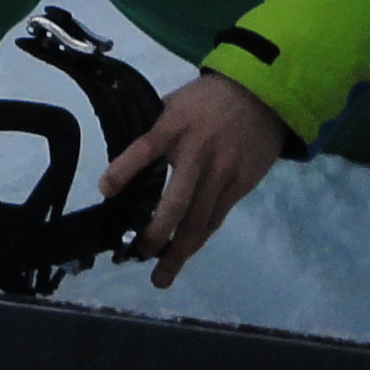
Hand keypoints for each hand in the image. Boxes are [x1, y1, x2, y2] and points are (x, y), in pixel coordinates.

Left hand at [104, 69, 289, 286]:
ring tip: (161, 276)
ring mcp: (222, 173)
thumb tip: (125, 160)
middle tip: (138, 254)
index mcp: (175, 127)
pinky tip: (186, 253)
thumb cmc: (209, 99)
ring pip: (199, 222)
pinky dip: (199, 238)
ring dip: (179, 252)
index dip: (124, 169)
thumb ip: (154, 129)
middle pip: (176, 202)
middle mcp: (198, 154)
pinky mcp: (240, 185)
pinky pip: (217, 218)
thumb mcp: (175, 103)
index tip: (106, 190)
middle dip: (156, 234)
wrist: (263, 94)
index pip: (145, 148)